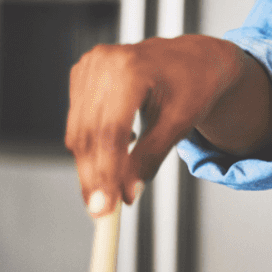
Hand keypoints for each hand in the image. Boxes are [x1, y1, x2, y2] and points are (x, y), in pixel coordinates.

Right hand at [65, 34, 271, 215]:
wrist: (194, 58)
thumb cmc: (193, 86)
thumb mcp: (179, 124)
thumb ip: (151, 158)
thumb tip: (128, 194)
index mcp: (132, 68)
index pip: (110, 130)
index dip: (106, 172)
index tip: (106, 207)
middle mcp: (104, 62)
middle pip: (89, 133)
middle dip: (94, 177)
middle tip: (101, 213)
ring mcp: (89, 65)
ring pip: (78, 130)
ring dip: (89, 166)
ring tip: (107, 193)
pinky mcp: (82, 73)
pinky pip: (78, 120)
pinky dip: (89, 146)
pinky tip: (113, 155)